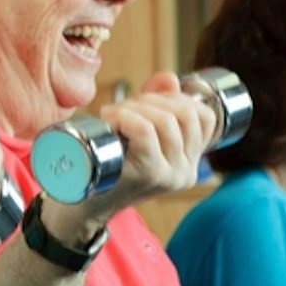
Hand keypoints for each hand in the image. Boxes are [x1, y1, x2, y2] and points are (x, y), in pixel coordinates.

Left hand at [43, 72, 214, 232]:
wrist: (79, 207)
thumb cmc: (106, 168)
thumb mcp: (136, 135)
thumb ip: (156, 105)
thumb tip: (170, 78)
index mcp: (190, 162)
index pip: (206, 117)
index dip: (179, 98)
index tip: (149, 100)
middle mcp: (186, 172)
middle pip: (185, 114)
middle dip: (151, 99)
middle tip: (122, 108)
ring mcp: (169, 175)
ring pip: (165, 121)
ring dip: (135, 106)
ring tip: (113, 115)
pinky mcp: (148, 176)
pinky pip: (146, 132)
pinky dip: (126, 117)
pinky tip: (110, 118)